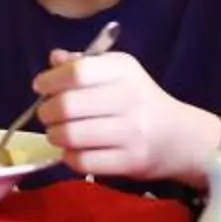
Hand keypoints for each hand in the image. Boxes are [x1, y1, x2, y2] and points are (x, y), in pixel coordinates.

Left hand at [34, 48, 200, 182]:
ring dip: (55, 136)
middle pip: (68, 105)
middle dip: (47, 111)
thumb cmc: (140, 100)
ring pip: (72, 136)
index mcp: (123, 70)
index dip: (50, 80)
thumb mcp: (117, 72)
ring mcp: (132, 132)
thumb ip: (84, 64)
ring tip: (58, 133)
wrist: (180, 137)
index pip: (77, 72)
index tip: (40, 87)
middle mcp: (129, 98)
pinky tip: (73, 151)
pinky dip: (70, 158)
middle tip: (47, 114)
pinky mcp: (131, 161)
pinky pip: (84, 162)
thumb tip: (54, 59)